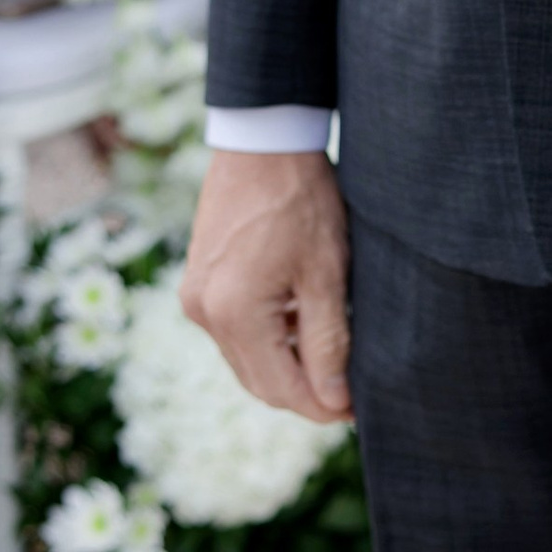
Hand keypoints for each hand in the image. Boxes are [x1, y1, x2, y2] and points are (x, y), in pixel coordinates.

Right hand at [181, 149, 351, 423]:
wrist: (264, 140)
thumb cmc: (302, 199)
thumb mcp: (327, 272)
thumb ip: (328, 342)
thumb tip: (333, 401)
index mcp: (233, 313)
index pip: (280, 388)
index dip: (321, 406)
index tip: (357, 410)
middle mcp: (203, 312)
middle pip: (258, 380)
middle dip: (303, 393)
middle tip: (348, 394)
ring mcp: (195, 296)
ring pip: (244, 358)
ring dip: (284, 366)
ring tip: (331, 360)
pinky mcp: (198, 282)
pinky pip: (233, 330)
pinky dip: (266, 339)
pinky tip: (300, 325)